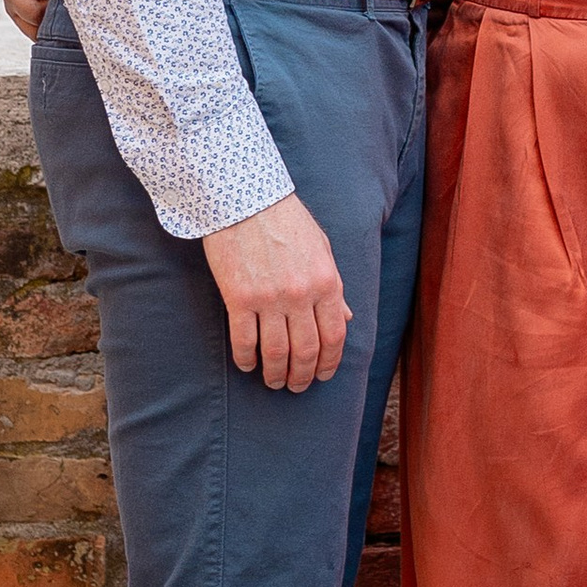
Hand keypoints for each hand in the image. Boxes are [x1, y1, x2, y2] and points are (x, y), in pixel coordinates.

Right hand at [204, 193, 350, 392]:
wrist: (244, 200)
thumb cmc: (286, 221)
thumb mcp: (321, 248)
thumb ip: (335, 287)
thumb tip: (347, 318)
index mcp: (326, 281)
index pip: (334, 336)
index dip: (330, 362)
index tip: (322, 375)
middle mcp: (301, 294)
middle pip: (306, 351)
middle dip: (303, 376)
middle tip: (297, 386)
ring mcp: (269, 298)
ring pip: (276, 353)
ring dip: (276, 374)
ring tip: (274, 381)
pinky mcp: (239, 298)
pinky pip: (244, 341)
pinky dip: (247, 359)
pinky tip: (248, 365)